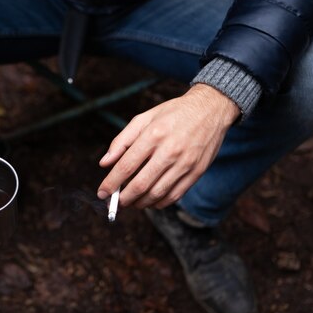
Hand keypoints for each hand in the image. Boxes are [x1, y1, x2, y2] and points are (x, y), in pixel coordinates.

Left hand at [97, 84, 239, 208]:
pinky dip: (159, 203)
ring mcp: (185, 163)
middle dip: (123, 198)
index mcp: (154, 134)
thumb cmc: (172, 114)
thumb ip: (122, 141)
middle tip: (116, 202)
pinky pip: (175, 195)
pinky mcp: (197, 172)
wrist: (211, 109)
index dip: (111, 183)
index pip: (126, 166)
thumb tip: (104, 163)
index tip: (101, 193)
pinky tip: (150, 202)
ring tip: (131, 203)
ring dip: (140, 203)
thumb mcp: (144, 118)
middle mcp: (170, 150)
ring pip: (157, 194)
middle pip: (140, 184)